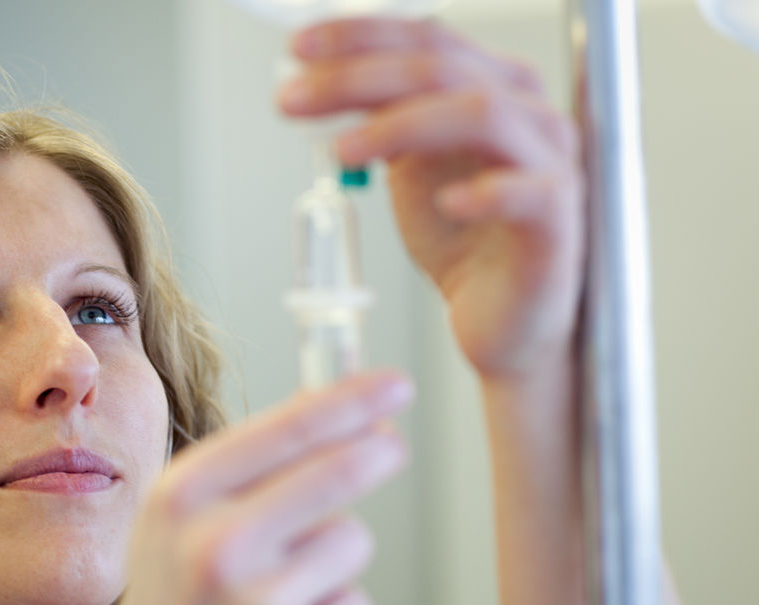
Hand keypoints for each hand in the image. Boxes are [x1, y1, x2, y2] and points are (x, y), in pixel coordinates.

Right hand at [93, 372, 412, 604]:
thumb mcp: (175, 524)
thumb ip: (244, 469)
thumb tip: (339, 414)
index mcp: (180, 499)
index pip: (286, 429)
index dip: (351, 400)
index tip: (395, 384)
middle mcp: (215, 547)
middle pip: (337, 473)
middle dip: (375, 453)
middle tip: (392, 448)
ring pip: (352, 540)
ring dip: (334, 556)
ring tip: (281, 589)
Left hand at [279, 18, 584, 381]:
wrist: (502, 318)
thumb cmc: (465, 241)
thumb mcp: (408, 169)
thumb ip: (378, 122)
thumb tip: (313, 82)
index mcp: (492, 87)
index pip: (425, 39)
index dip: (359, 37)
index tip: (298, 48)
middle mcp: (527, 111)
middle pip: (441, 69)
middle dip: (358, 77)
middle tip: (295, 98)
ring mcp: (550, 162)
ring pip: (481, 114)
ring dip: (402, 126)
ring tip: (343, 150)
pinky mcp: (558, 222)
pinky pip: (532, 193)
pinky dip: (486, 192)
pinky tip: (447, 203)